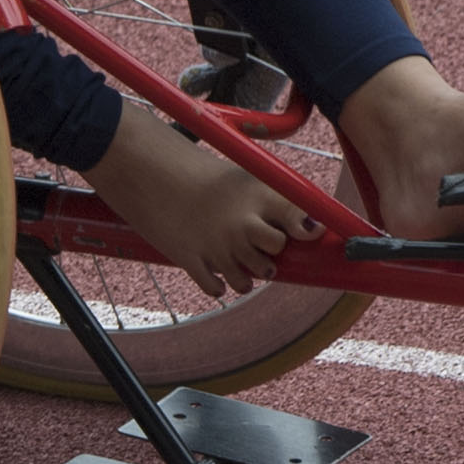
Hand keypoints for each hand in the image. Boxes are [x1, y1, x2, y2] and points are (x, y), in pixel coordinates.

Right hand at [86, 111, 300, 293]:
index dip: (306, 230)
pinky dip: (219, 286)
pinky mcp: (191, 260)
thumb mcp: (245, 179)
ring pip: (247, 281)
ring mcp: (216, 246)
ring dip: (247, 278)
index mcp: (257, 198)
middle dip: (270, 256)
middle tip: (259, 248)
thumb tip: (310, 229)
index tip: (308, 234)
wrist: (153, 173)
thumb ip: (277, 202)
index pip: (297, 222)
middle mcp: (240, 224)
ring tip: (240, 263)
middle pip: (273, 255)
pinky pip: (216, 289)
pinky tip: (218, 275)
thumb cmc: (205, 178)